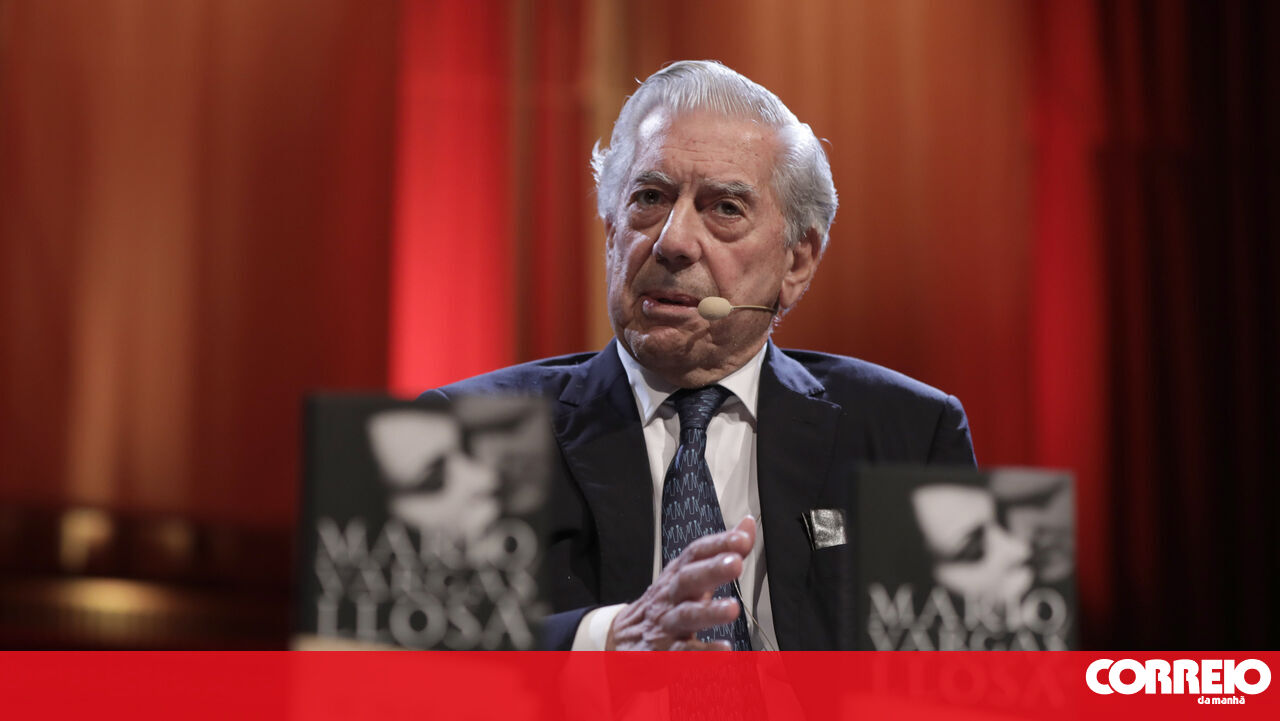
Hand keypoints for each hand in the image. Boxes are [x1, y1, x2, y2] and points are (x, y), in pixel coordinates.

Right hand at [606, 516, 755, 650]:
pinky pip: (682, 653)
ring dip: (709, 611)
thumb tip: (748, 524)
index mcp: (677, 575)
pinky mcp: (662, 653)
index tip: (742, 538)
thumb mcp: (689, 574)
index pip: (695, 553)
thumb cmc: (664, 604)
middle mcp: (670, 596)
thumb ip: (721, 552)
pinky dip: (703, 652)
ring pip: (685, 615)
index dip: (718, 544)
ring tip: (732, 609)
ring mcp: (665, 624)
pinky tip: (724, 649)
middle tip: (735, 563)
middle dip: (711, 570)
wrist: (621, 638)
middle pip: (687, 579)